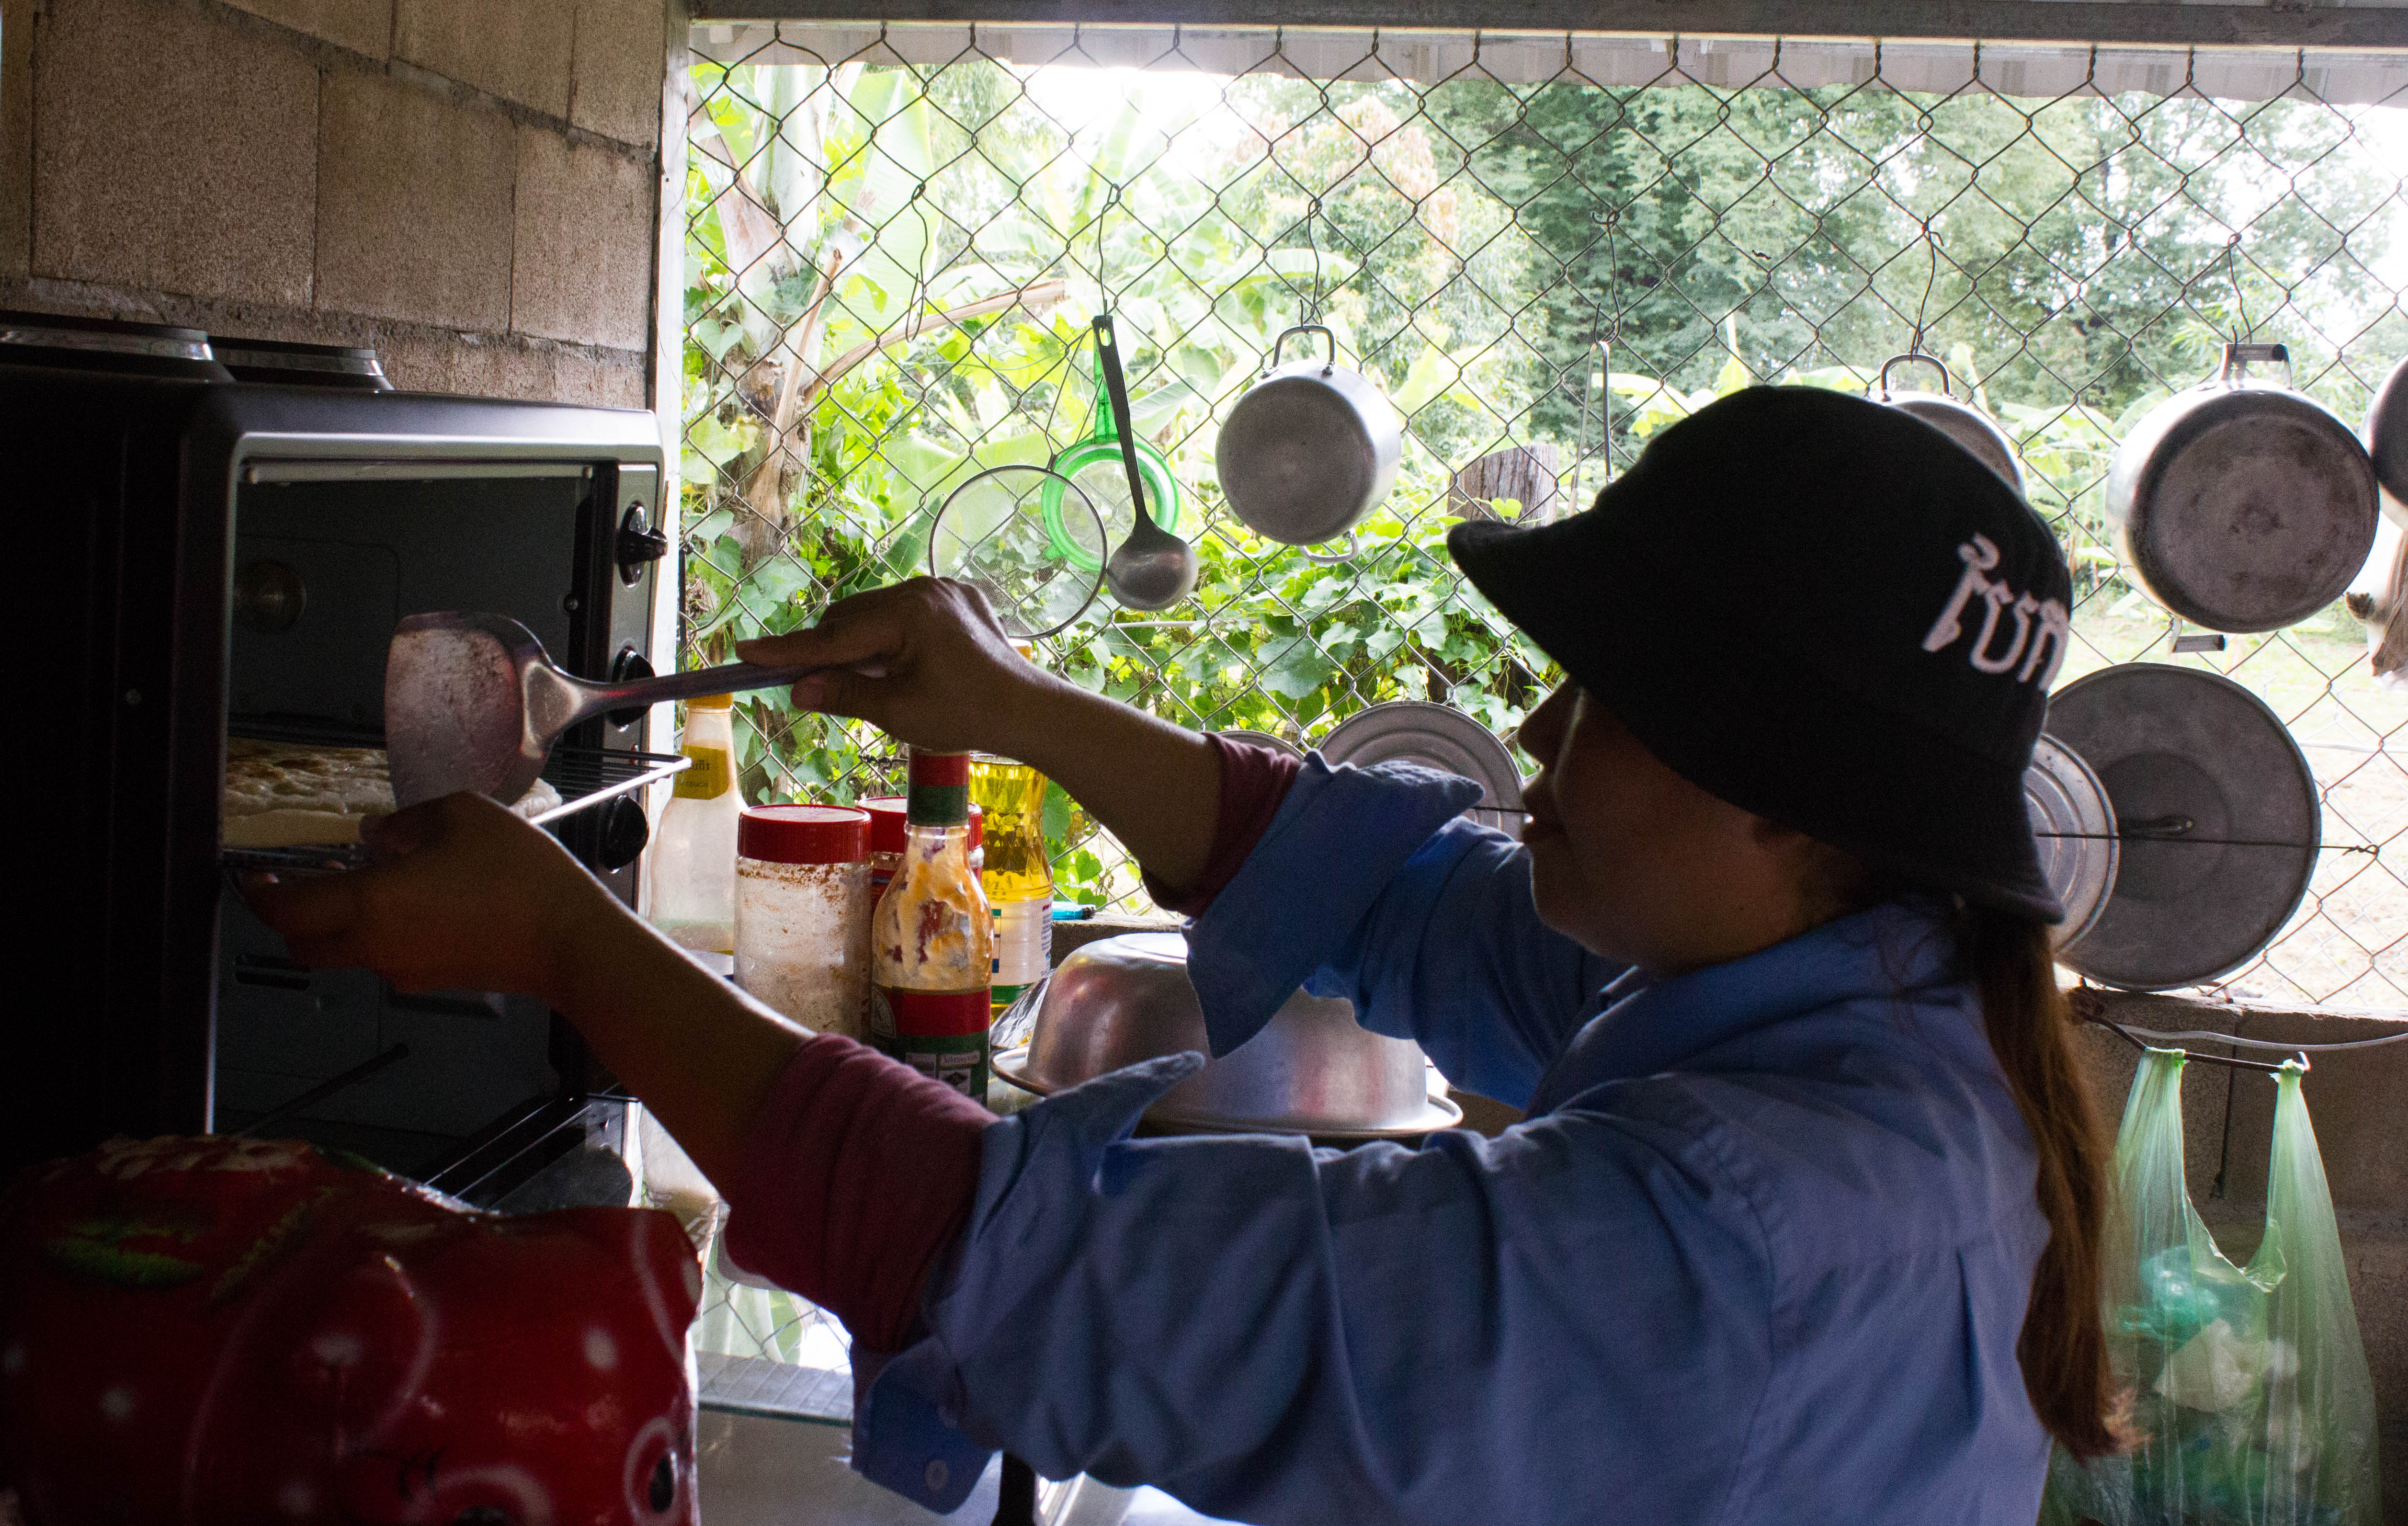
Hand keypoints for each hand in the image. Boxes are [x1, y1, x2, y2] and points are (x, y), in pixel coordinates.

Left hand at [240, 793, 620, 1005]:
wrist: (571, 942)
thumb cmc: (521, 878)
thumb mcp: (464, 816)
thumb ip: (407, 822)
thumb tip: (378, 834)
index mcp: (371, 904)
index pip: (285, 909)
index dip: (258, 892)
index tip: (252, 873)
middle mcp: (375, 946)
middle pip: (302, 942)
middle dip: (292, 913)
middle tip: (307, 877)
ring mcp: (403, 969)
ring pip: (345, 950)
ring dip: (342, 921)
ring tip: (375, 878)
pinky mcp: (433, 979)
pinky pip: (387, 955)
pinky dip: (384, 931)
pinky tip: (421, 899)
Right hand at [734, 578, 1059, 756]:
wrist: (1031, 712)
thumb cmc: (968, 716)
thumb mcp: (899, 712)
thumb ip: (845, 694)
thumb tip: (797, 690)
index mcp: (910, 612)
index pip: (833, 636)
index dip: (787, 650)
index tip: (744, 651)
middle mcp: (925, 588)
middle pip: (850, 618)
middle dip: (827, 650)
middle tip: (811, 685)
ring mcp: (944, 589)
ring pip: (875, 613)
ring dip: (858, 643)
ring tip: (867, 681)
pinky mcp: (958, 598)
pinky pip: (905, 611)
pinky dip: (890, 636)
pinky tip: (900, 665)